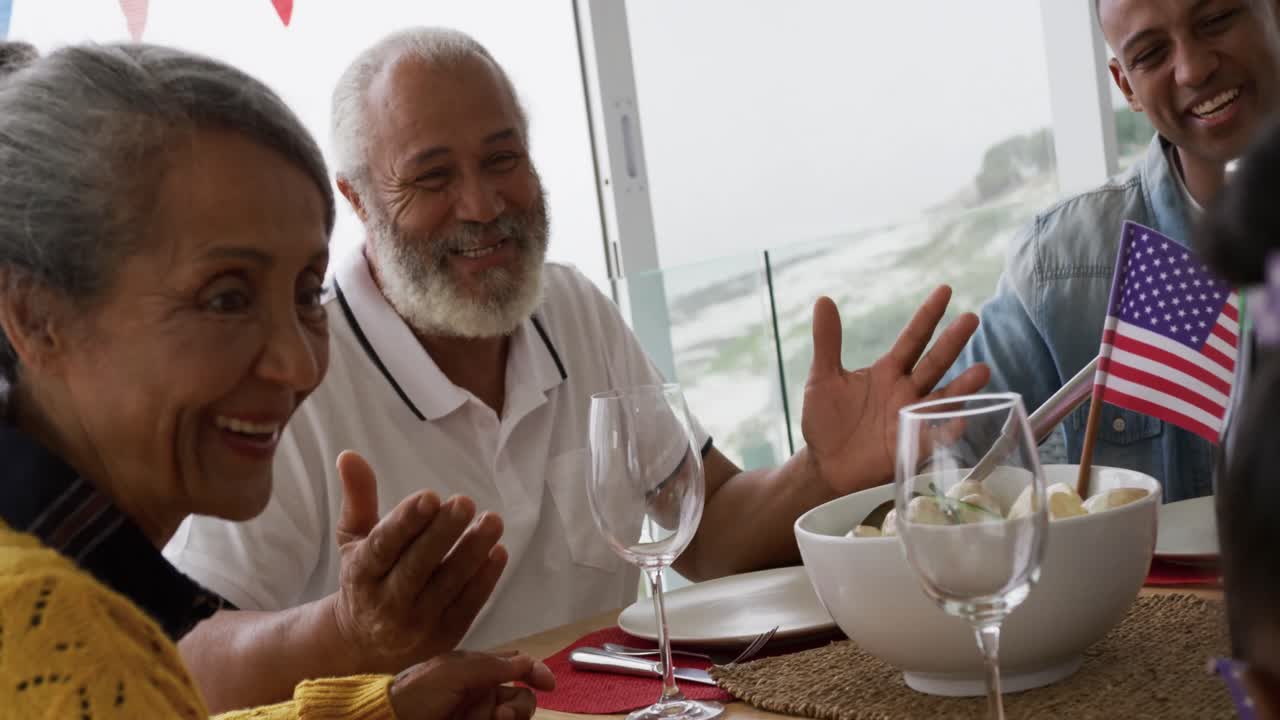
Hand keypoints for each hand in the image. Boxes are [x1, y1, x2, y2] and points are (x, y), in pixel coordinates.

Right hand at [331, 450, 507, 671]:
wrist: (368, 645)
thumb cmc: (368, 577)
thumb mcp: (354, 539)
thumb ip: (358, 498)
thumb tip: (348, 455)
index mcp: (361, 573)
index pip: (383, 546)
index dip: (406, 521)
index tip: (430, 496)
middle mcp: (386, 603)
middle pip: (417, 566)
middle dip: (443, 533)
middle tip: (466, 502)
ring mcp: (417, 624)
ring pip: (448, 585)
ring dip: (472, 552)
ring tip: (492, 521)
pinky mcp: (444, 637)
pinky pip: (468, 606)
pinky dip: (484, 580)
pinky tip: (498, 552)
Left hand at [388, 650, 555, 719]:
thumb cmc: (417, 692)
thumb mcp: (454, 671)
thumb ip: (491, 665)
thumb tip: (527, 662)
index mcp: (478, 670)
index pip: (516, 666)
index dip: (536, 671)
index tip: (548, 684)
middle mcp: (482, 693)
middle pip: (521, 698)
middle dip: (521, 706)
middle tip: (502, 715)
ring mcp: (477, 716)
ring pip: (513, 717)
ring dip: (512, 719)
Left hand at [800, 286, 990, 494]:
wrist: (824, 464)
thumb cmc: (826, 420)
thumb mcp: (823, 378)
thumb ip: (827, 342)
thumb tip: (823, 300)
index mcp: (888, 371)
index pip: (913, 338)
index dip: (928, 315)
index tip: (945, 290)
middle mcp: (907, 391)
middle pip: (934, 362)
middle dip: (952, 342)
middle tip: (971, 318)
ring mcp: (912, 418)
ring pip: (943, 397)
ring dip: (963, 386)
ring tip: (983, 370)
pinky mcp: (912, 446)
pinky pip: (936, 437)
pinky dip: (949, 429)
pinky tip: (963, 419)